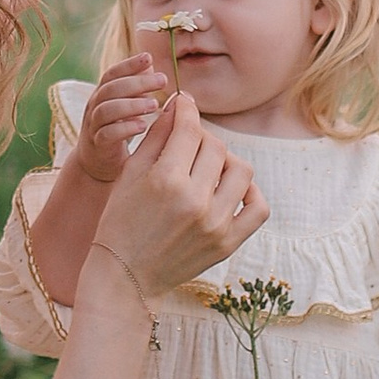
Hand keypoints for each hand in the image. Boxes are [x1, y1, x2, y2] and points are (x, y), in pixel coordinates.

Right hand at [70, 55, 168, 186]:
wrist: (97, 162)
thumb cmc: (116, 128)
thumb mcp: (126, 105)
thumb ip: (135, 87)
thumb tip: (150, 66)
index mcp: (102, 94)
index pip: (112, 74)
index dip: (129, 64)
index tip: (149, 57)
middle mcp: (95, 106)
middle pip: (111, 89)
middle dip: (137, 82)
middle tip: (163, 80)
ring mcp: (94, 126)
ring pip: (106, 110)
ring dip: (131, 105)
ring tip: (155, 105)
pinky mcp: (98, 145)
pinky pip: (107, 134)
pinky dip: (124, 128)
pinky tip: (142, 126)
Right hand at [87, 93, 263, 298]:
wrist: (127, 275)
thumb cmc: (121, 219)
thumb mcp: (131, 173)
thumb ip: (157, 135)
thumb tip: (179, 104)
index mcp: (166, 181)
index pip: (190, 128)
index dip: (187, 109)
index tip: (184, 104)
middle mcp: (195, 202)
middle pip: (215, 146)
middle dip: (201, 137)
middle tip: (188, 142)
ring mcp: (216, 224)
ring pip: (241, 170)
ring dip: (225, 161)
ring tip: (207, 167)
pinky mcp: (228, 243)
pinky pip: (258, 207)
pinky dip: (249, 192)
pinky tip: (229, 189)